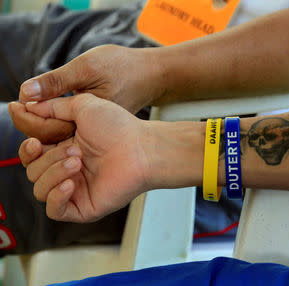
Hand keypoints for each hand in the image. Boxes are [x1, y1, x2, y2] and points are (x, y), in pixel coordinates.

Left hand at [16, 45, 165, 142]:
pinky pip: (71, 127)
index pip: (48, 131)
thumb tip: (26, 94)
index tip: (16, 104)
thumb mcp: (87, 68)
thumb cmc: (124, 69)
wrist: (152, 74)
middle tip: (18, 107)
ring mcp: (95, 131)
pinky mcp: (97, 125)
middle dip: (32, 125)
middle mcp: (92, 133)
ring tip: (30, 108)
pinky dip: (55, 118)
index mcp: (89, 123)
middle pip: (53, 139)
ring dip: (42, 123)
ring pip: (61, 134)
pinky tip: (48, 107)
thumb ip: (57, 82)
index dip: (28, 119)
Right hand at [19, 94, 150, 222]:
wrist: (141, 148)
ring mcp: (75, 190)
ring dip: (53, 174)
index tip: (35, 142)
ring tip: (78, 161)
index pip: (32, 156)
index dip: (28, 150)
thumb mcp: (83, 106)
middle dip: (49, 160)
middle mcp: (68, 170)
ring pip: (40, 190)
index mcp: (65, 149)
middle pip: (33, 172)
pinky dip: (56, 197)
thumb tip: (29, 106)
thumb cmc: (118, 127)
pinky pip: (54, 211)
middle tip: (76, 151)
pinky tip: (70, 183)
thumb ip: (54, 106)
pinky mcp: (84, 207)